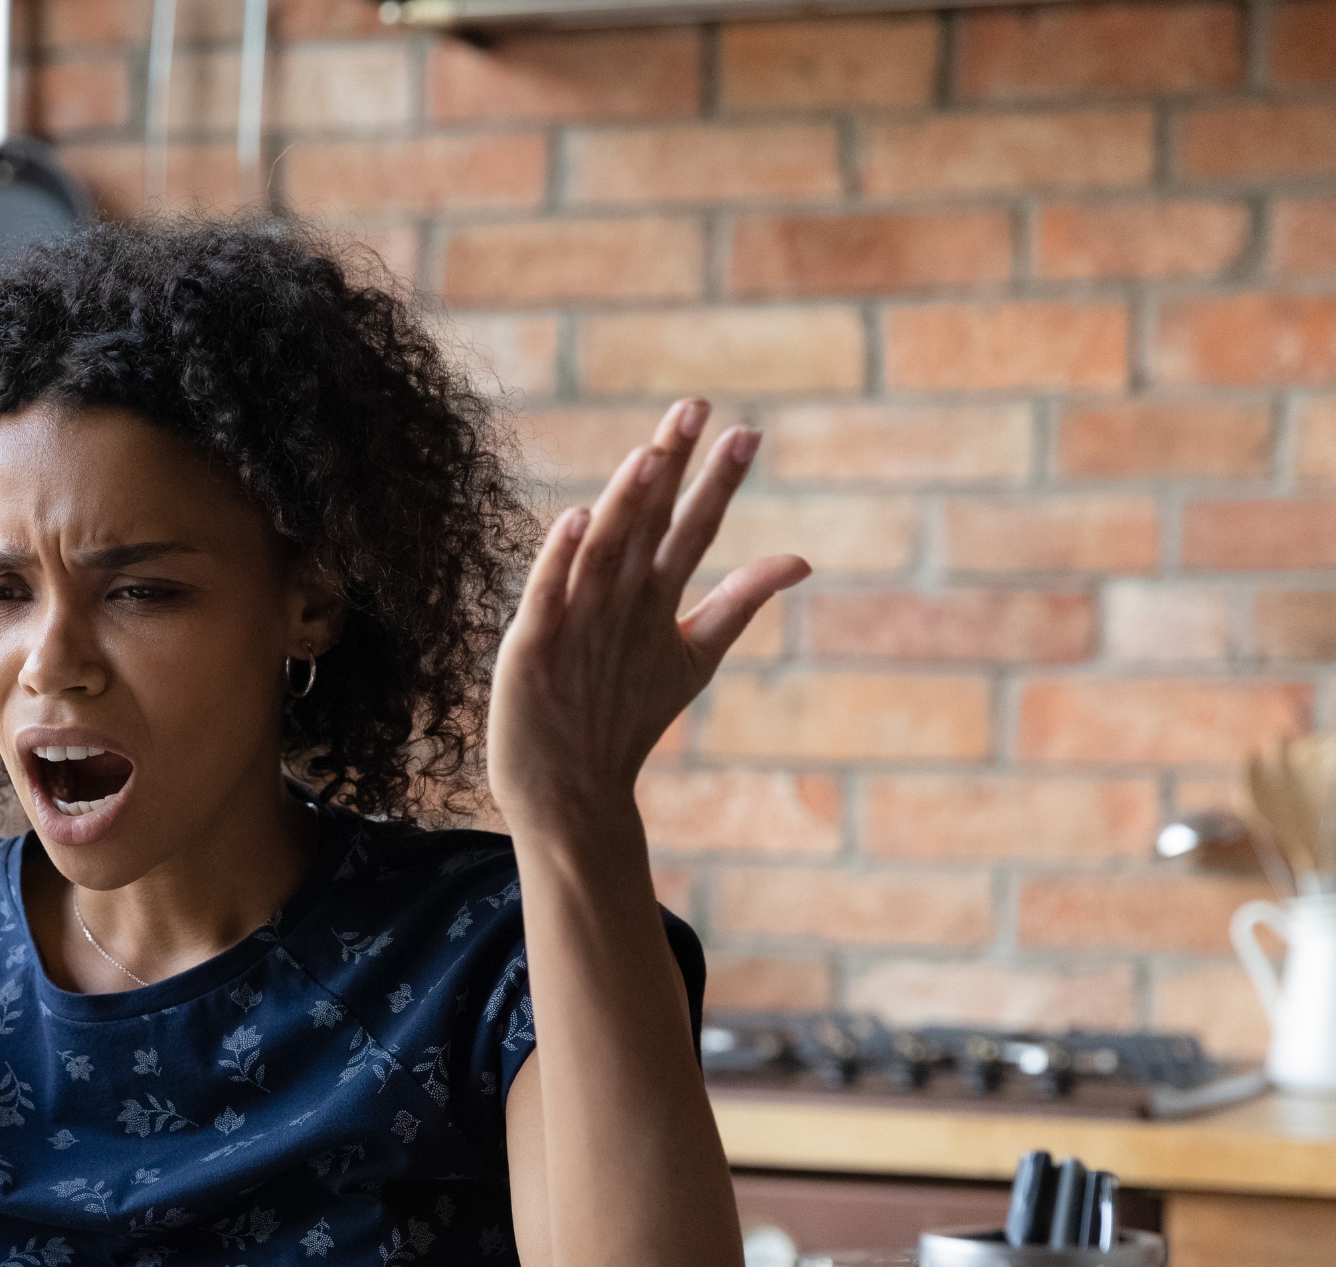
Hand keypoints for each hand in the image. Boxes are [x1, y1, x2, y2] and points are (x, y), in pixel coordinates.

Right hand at [487, 399, 809, 832]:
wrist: (570, 790)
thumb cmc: (621, 717)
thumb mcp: (691, 656)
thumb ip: (738, 602)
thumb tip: (804, 559)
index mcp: (647, 597)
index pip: (688, 528)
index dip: (716, 482)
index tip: (746, 430)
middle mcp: (611, 599)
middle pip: (646, 523)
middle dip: (669, 467)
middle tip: (694, 406)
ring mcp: (571, 622)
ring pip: (602, 552)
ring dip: (624, 502)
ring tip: (650, 454)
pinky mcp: (531, 653)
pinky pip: (548, 599)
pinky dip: (559, 562)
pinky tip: (575, 520)